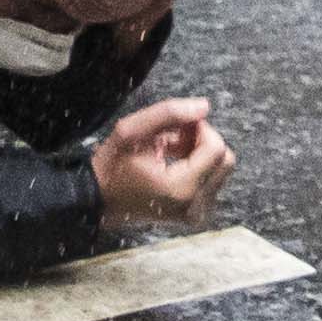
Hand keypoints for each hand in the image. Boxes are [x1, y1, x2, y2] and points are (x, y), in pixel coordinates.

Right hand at [92, 98, 232, 228]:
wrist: (97, 200)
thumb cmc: (111, 166)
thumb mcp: (131, 131)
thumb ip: (169, 113)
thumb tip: (205, 106)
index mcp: (180, 188)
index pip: (216, 148)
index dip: (201, 129)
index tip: (178, 125)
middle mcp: (194, 206)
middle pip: (224, 160)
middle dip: (202, 141)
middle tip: (173, 136)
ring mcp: (196, 214)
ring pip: (219, 169)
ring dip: (198, 153)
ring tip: (168, 151)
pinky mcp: (194, 214)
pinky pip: (211, 181)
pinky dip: (196, 167)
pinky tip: (172, 164)